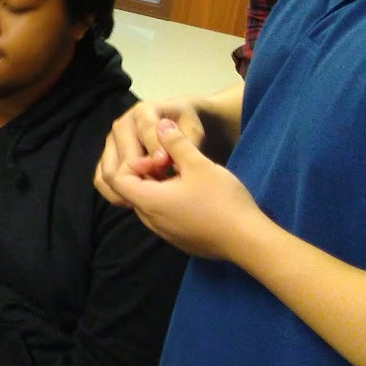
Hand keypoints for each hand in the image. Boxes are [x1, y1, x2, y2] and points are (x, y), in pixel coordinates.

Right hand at [96, 97, 207, 204]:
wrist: (177, 122)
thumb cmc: (187, 126)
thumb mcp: (193, 130)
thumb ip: (182, 144)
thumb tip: (164, 160)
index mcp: (142, 112)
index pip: (146, 134)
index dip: (156, 153)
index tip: (167, 168)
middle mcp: (122, 124)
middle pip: (125, 157)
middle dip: (143, 176)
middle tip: (162, 192)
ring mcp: (111, 141)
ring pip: (110, 171)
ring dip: (128, 188)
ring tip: (150, 199)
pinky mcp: (106, 157)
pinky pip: (100, 179)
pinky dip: (115, 193)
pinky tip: (136, 201)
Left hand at [99, 118, 266, 259]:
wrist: (249, 241)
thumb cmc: (222, 200)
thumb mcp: (198, 164)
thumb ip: (176, 143)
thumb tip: (161, 124)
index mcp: (148, 201)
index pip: (117, 178)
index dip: (133, 161)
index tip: (160, 157)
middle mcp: (150, 220)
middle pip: (132, 191)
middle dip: (145, 172)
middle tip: (170, 161)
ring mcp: (164, 233)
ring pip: (148, 204)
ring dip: (159, 186)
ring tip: (183, 175)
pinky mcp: (179, 239)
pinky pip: (163, 216)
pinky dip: (169, 201)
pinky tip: (193, 193)